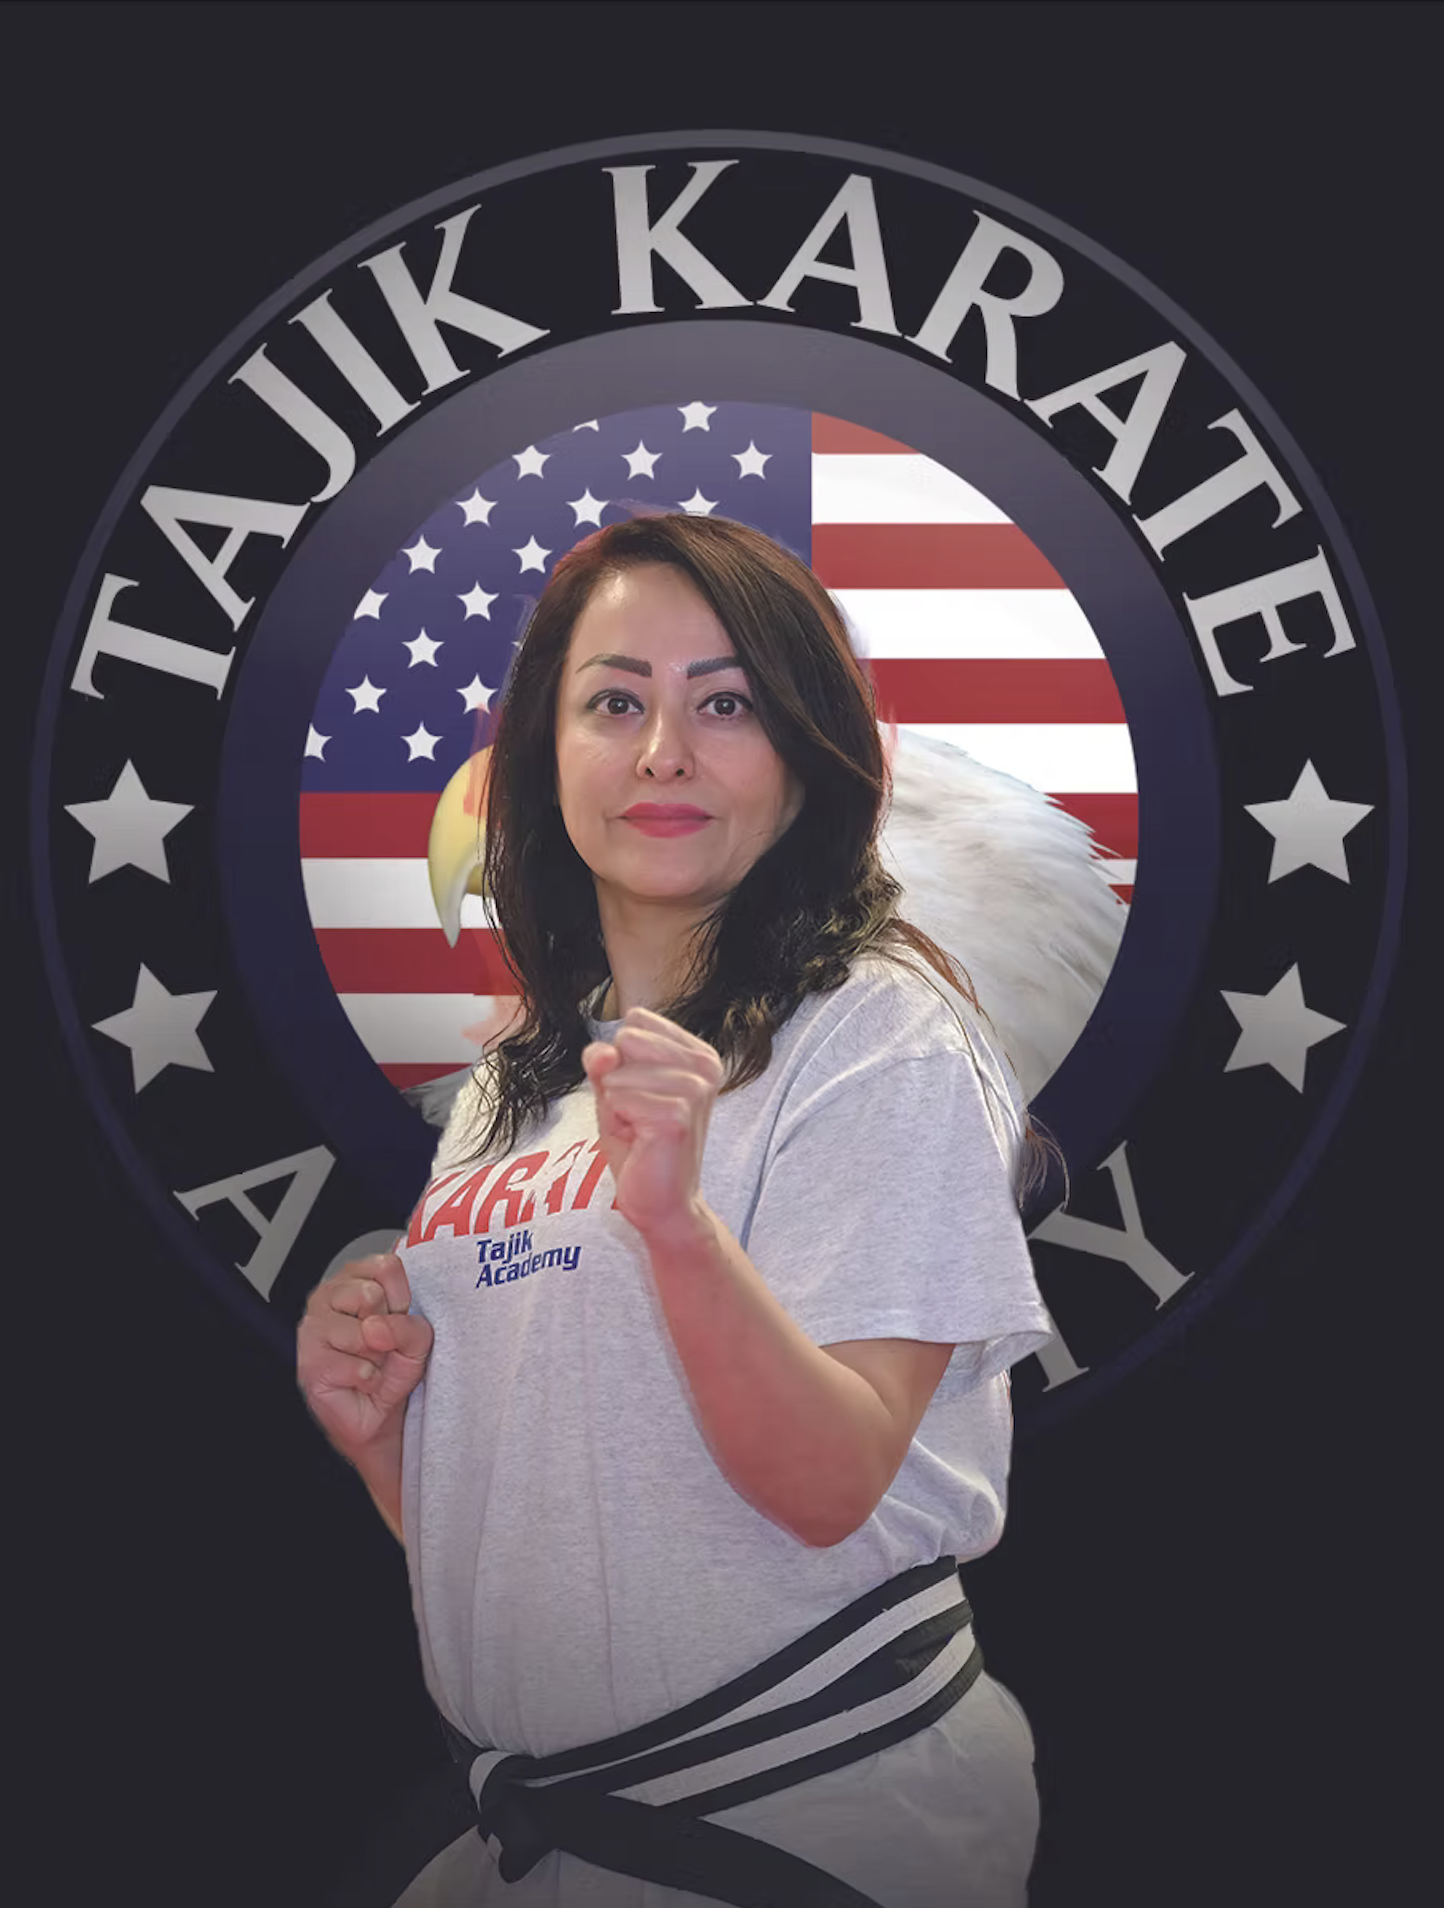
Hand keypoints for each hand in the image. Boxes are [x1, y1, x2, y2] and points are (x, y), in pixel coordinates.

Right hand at [296, 1253, 432, 1463]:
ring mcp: (314, 1329)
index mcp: (355, 1280)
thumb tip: (375, 1327)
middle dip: (388, 1327)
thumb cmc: (392, 1370)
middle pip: (371, 1294)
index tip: (399, 1316)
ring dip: (377, 1356)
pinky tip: (360, 1381)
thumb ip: (410, 1325)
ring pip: (363, 1331)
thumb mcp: (418, 1341)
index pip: (386, 1266)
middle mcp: (329, 1298)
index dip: (402, 1297)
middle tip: (382, 1345)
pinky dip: (370, 1380)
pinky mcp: (310, 1363)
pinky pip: (357, 1366)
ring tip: (370, 1362)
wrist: (377, 1416)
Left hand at [581, 1007, 722, 1239]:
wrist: (661, 1203)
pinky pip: (618, 1098)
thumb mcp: (614, 1091)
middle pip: (626, 1040)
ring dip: (617, 1106)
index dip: (622, 1058)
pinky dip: (618, 1122)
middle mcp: (705, 1066)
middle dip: (617, 1080)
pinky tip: (641, 1142)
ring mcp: (694, 1090)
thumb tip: (604, 1050)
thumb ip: (604, 1061)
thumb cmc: (640, 1146)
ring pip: (618, 1072)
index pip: (636, 1021)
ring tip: (641, 1131)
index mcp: (699, 1054)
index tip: (641, 1094)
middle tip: (638, 1117)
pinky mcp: (677, 1116)